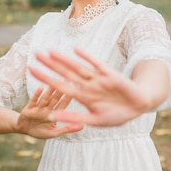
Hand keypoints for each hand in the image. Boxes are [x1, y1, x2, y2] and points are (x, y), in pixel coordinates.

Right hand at [16, 85, 82, 138]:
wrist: (23, 129)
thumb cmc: (39, 131)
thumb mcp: (53, 133)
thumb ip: (66, 129)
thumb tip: (82, 126)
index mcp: (55, 113)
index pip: (64, 104)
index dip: (70, 97)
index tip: (79, 88)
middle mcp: (47, 108)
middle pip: (56, 98)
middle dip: (62, 90)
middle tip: (69, 79)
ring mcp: (38, 107)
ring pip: (46, 98)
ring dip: (51, 91)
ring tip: (56, 82)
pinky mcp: (29, 108)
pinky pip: (34, 100)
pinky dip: (37, 94)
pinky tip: (41, 88)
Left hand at [29, 48, 157, 126]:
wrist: (139, 106)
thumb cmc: (118, 115)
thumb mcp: (95, 120)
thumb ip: (75, 118)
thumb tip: (53, 117)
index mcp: (83, 97)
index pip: (61, 86)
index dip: (46, 78)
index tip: (32, 71)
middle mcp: (88, 86)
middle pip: (66, 73)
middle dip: (50, 65)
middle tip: (35, 54)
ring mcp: (98, 79)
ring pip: (78, 68)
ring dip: (64, 60)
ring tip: (50, 51)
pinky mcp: (110, 75)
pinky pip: (96, 64)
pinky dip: (87, 58)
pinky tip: (76, 49)